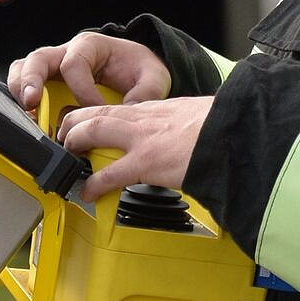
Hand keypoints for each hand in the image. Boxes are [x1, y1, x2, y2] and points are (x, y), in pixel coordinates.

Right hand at [7, 31, 170, 110]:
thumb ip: (146, 92)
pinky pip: (26, 85)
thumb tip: (130, 112)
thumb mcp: (154, 76)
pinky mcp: (48, 84)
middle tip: (32, 103)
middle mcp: (67, 53)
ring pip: (24, 69)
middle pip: (38, 59)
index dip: (82, 91)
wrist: (137, 69)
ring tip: (27, 112)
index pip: (74, 64)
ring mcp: (54, 68)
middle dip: (32, 81)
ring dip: (21, 90)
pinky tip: (31, 117)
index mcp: (91, 46)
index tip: (97, 112)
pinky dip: (22, 99)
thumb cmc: (139, 67)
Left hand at [58, 95, 212, 198]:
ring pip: (93, 130)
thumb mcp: (194, 117)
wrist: (236, 132)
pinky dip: (93, 184)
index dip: (93, 115)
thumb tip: (180, 138)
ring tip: (67, 159)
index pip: (114, 107)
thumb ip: (178, 126)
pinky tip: (87, 193)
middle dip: (72, 124)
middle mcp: (144, 118)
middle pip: (95, 112)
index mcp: (155, 109)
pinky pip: (110, 174)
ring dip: (74, 143)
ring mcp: (142, 138)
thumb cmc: (222, 126)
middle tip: (63, 140)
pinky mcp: (147, 161)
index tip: (83, 126)